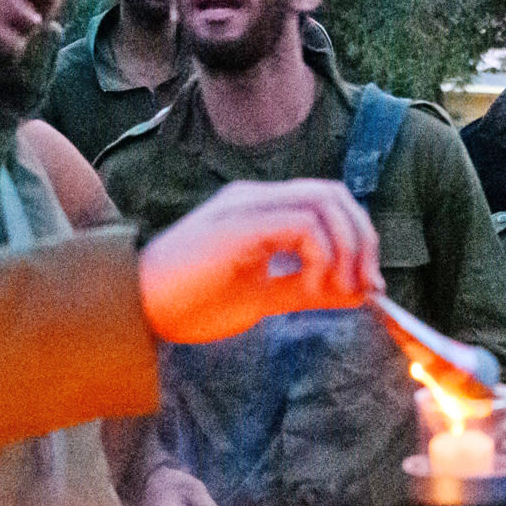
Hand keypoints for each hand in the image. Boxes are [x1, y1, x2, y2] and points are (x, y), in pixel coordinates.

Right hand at [137, 179, 381, 343]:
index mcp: (259, 210)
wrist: (136, 310)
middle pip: (334, 195)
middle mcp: (254, 198)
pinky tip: (312, 287)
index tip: (368, 286)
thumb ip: (308, 290)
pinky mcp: (237, 226)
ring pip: (323, 203)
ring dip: (345, 249)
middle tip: (364, 287)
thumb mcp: (262, 298)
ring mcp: (244, 207)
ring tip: (336, 291)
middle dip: (362, 239)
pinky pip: (301, 224)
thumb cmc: (189, 304)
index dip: (360, 237)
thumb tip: (359, 291)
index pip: (327, 202)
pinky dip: (322, 254)